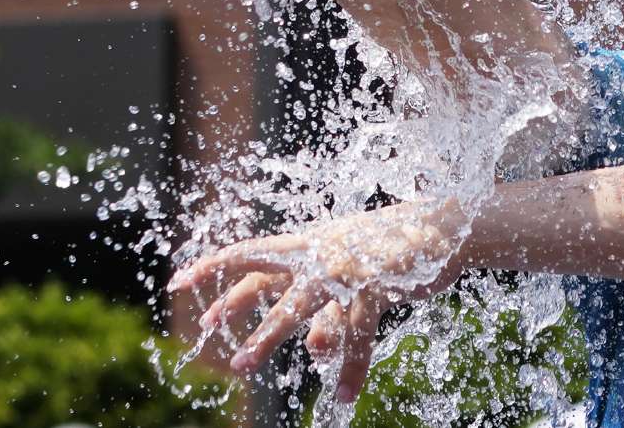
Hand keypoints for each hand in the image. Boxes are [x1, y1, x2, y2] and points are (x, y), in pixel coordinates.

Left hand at [168, 203, 467, 402]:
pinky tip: (346, 395)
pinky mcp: (376, 283)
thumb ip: (329, 310)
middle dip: (235, 305)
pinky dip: (353, 365)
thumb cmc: (394, 250)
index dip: (217, 266)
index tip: (179, 280)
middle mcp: (323, 252)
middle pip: (267, 276)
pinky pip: (358, 332)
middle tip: (206, 332)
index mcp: (312, 243)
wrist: (445, 228)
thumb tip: (313, 349)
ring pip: (300, 304)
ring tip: (245, 362)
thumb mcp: (353, 277)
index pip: (254, 252)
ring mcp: (348, 267)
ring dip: (269, 334)